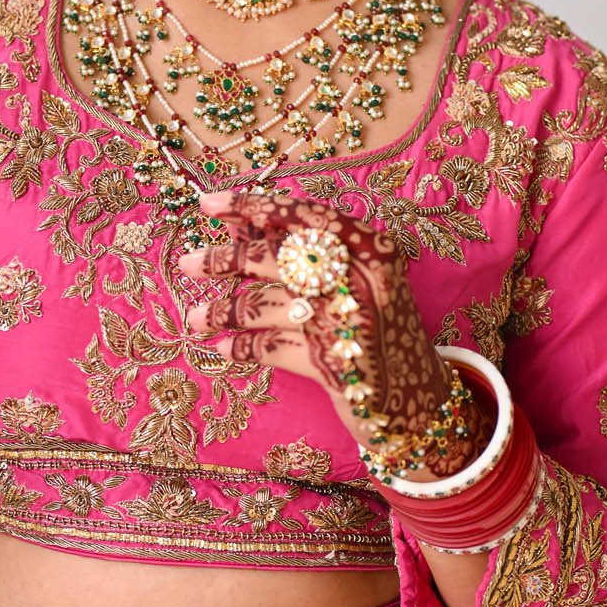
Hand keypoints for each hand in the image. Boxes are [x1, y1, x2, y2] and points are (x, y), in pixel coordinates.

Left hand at [180, 189, 450, 443]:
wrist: (419, 402)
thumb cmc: (375, 332)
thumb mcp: (354, 284)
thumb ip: (306, 255)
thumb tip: (238, 227)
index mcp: (370, 249)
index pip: (303, 214)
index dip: (252, 205)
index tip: (208, 204)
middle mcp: (361, 279)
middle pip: (275, 256)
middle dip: (224, 260)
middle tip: (187, 263)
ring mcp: (349, 321)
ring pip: (264, 304)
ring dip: (221, 311)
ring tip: (196, 319)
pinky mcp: (336, 364)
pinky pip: (270, 348)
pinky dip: (241, 348)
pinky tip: (222, 349)